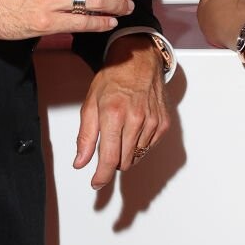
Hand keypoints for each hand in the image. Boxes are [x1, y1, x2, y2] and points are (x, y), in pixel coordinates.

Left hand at [74, 34, 170, 186]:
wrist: (139, 61)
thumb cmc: (113, 79)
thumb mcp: (90, 104)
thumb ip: (85, 137)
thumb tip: (81, 162)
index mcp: (114, 115)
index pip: (109, 158)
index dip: (101, 176)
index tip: (96, 183)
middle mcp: (136, 119)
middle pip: (124, 161)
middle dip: (112, 161)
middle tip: (107, 146)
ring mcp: (152, 122)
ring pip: (137, 156)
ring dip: (126, 151)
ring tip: (121, 130)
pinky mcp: (163, 124)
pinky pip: (149, 147)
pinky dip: (139, 144)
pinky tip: (134, 127)